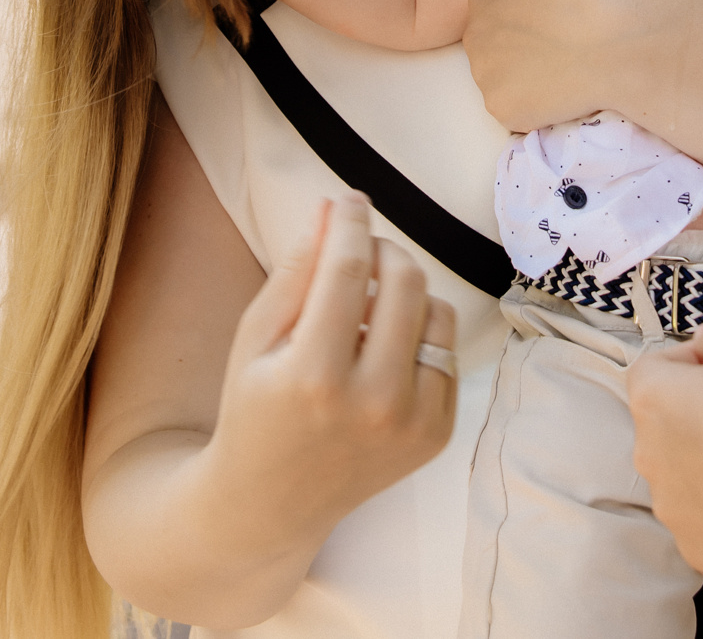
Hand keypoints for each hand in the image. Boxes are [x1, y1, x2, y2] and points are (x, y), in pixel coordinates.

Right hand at [201, 196, 458, 544]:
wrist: (272, 503)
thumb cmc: (254, 409)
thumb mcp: (255, 338)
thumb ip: (295, 271)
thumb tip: (332, 208)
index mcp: (314, 376)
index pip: (346, 271)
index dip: (350, 223)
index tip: (349, 199)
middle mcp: (372, 402)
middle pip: (404, 281)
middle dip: (382, 249)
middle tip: (358, 250)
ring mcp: (412, 423)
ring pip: (436, 310)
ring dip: (405, 291)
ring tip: (366, 308)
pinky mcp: (436, 434)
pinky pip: (448, 351)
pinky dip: (420, 334)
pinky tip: (382, 348)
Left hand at [464, 0, 669, 131]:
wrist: (627, 34)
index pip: (499, 6)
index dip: (531, 13)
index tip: (560, 17)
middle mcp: (475, 36)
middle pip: (496, 44)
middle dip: (525, 46)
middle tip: (566, 45)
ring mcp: (486, 77)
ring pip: (506, 79)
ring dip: (531, 77)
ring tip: (571, 70)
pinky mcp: (505, 110)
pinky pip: (521, 110)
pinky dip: (542, 106)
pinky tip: (570, 93)